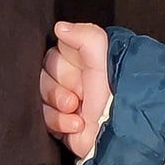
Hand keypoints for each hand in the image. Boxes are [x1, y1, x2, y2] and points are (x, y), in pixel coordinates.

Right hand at [41, 21, 110, 159]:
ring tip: (77, 111)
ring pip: (39, 96)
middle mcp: (77, 80)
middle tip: (76, 97)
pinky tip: (77, 125)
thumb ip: (87, 38)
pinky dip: (58, 122)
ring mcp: (69, 103)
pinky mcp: (63, 125)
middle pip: (43, 74)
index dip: (61, 62)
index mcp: (88, 62)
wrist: (125, 137)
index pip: (55, 52)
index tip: (78, 71)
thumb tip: (59, 27)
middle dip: (56, 86)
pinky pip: (43, 119)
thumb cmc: (122, 97)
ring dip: (56, 105)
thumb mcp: (109, 61)